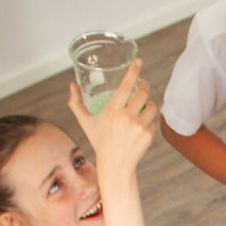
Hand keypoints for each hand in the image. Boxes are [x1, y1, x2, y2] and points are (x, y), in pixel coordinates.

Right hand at [68, 60, 155, 176]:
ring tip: (142, 105)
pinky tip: (142, 123)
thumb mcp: (85, 122)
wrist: (115, 164)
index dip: (133, 71)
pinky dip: (149, 119)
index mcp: (112, 110)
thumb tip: (72, 85)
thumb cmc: (100, 141)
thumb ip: (76, 103)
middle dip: (145, 86)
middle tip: (143, 84)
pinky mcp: (148, 135)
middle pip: (143, 93)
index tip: (139, 61)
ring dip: (148, 103)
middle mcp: (127, 117)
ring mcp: (139, 126)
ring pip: (151, 106)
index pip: (126, 86)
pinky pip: (153, 120)